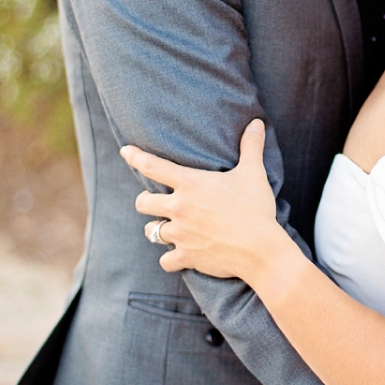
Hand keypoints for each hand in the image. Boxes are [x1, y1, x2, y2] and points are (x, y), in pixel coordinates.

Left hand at [120, 120, 287, 283]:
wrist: (259, 249)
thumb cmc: (255, 208)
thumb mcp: (253, 173)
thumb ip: (251, 146)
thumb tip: (257, 123)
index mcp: (190, 184)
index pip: (153, 166)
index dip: (135, 157)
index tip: (125, 151)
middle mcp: (179, 208)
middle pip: (142, 203)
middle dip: (146, 201)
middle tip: (156, 201)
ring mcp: (180, 234)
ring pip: (151, 231)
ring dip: (156, 229)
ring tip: (167, 228)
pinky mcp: (186, 256)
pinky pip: (165, 260)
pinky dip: (170, 259)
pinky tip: (178, 256)